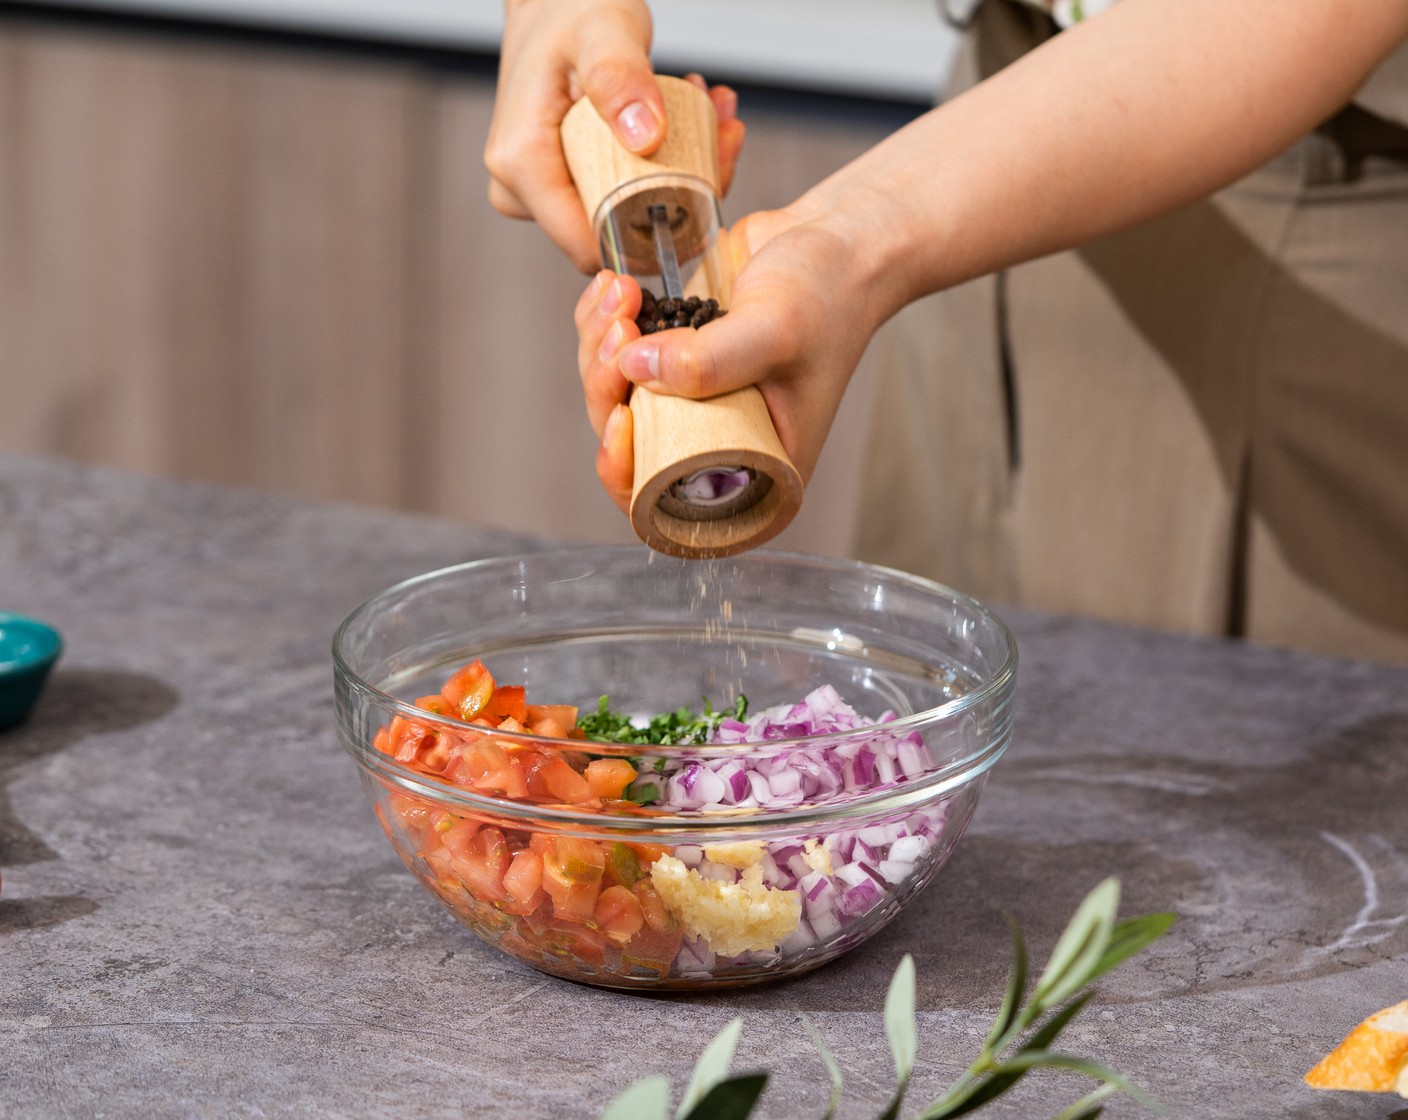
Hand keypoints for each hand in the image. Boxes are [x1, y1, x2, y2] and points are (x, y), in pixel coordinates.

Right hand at [485, 0, 745, 271]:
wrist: (550, 3)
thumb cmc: (568, 9)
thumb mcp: (601, 31)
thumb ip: (620, 78)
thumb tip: (644, 137)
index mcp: (522, 167)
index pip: (592, 244)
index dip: (655, 234)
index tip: (708, 185)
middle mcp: (521, 191)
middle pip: (616, 231)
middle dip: (683, 194)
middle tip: (722, 135)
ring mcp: (539, 193)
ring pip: (626, 215)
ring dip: (684, 175)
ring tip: (714, 120)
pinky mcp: (561, 186)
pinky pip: (621, 196)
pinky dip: (665, 166)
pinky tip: (696, 125)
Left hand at [574, 201, 899, 511]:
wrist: (836, 242)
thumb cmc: (829, 296)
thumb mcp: (776, 331)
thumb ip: (710, 360)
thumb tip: (634, 369)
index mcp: (755, 469)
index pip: (669, 503)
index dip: (629, 473)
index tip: (622, 415)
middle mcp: (716, 442)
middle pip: (629, 444)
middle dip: (606, 387)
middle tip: (621, 331)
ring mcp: (690, 400)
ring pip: (612, 396)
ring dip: (599, 345)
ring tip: (622, 294)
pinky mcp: (672, 356)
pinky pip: (615, 355)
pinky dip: (600, 321)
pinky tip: (615, 286)